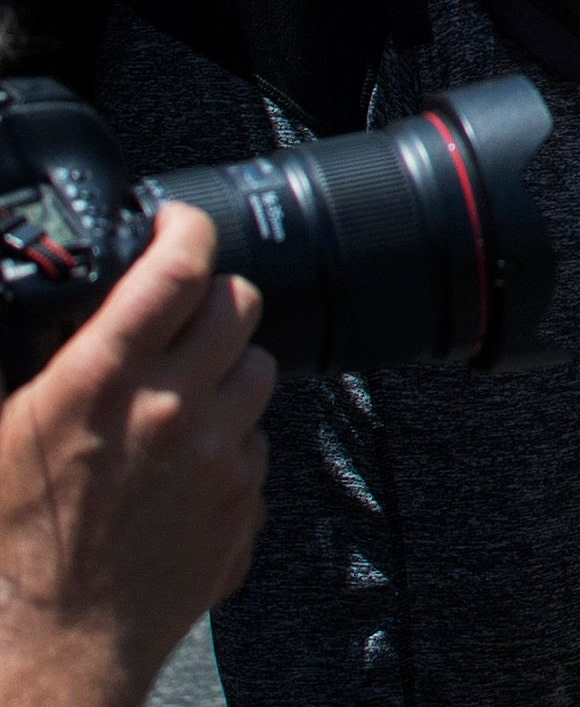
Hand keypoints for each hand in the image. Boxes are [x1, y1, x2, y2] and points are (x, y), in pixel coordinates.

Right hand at [0, 202, 270, 691]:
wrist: (46, 649)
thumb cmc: (9, 552)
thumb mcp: (2, 434)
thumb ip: (45, 370)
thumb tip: (65, 326)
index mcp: (97, 383)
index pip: (173, 267)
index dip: (184, 229)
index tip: (178, 225)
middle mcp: (169, 408)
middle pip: (238, 303)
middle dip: (212, 298)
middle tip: (183, 315)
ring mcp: (216, 454)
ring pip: (258, 368)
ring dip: (225, 370)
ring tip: (178, 399)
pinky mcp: (243, 501)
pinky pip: (258, 441)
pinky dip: (230, 441)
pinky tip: (185, 466)